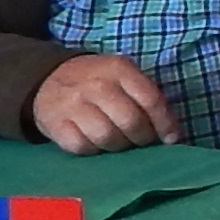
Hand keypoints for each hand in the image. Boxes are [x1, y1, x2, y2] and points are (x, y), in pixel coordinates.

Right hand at [29, 54, 178, 153]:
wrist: (48, 77)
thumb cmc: (97, 81)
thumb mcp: (123, 76)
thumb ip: (146, 98)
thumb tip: (171, 135)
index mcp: (119, 69)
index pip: (150, 100)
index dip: (165, 124)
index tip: (171, 139)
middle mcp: (96, 84)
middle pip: (130, 122)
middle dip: (142, 139)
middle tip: (140, 142)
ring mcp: (73, 104)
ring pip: (107, 138)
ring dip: (118, 147)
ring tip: (118, 142)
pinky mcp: (55, 124)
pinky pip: (83, 148)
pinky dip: (93, 151)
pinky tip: (95, 143)